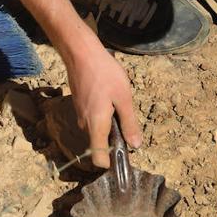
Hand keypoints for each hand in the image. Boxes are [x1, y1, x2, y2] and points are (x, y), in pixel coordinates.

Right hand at [64, 38, 142, 168]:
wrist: (82, 54)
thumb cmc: (105, 74)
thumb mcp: (124, 98)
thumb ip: (129, 123)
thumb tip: (135, 145)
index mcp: (96, 125)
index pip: (98, 157)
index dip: (110, 163)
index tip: (124, 158)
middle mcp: (85, 124)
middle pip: (100, 143)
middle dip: (115, 139)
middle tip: (128, 122)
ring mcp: (80, 115)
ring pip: (98, 129)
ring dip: (110, 123)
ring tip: (119, 104)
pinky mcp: (80, 106)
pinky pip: (94, 119)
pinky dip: (104, 115)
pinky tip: (110, 97)